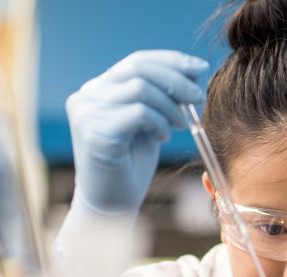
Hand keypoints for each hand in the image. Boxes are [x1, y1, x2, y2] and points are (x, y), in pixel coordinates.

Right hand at [65, 50, 207, 214]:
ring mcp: (86, 112)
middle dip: (176, 80)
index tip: (200, 69)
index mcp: (98, 89)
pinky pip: (138, 112)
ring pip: (140, 88)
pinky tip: (162, 138)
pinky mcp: (94, 132)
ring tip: (180, 125)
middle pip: (138, 67)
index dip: (172, 61)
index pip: (137, 61)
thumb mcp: (150, 122)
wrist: (111, 206)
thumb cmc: (131, 165)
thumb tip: (195, 69)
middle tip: (198, 98)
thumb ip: (162, 96)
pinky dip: (159, 123)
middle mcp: (86, 96)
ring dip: (170, 106)